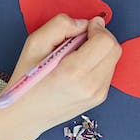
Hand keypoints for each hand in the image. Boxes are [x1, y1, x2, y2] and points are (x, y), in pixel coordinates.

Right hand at [6, 15, 120, 137]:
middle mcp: (90, 86)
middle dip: (100, 37)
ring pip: (113, 59)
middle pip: (114, 49)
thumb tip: (85, 24)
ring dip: (100, 50)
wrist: (25, 115)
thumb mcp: (34, 44)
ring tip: (75, 55)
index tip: (85, 28)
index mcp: (74, 72)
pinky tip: (79, 67)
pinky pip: (108, 71)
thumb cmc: (26, 79)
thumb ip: (60, 26)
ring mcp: (98, 94)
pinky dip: (98, 62)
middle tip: (80, 39)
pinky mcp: (100, 98)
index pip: (105, 42)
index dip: (97, 29)